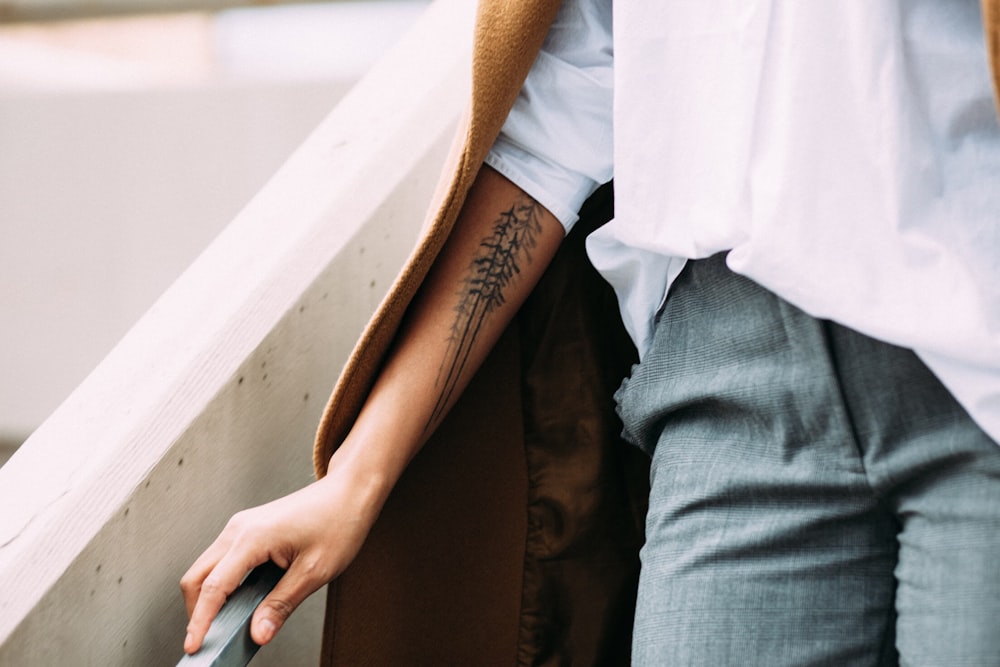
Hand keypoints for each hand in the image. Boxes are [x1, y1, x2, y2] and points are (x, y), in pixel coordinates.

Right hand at [179, 459, 385, 653]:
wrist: (349, 492)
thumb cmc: (339, 521)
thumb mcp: (314, 572)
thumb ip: (281, 605)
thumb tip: (258, 633)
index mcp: (252, 537)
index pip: (213, 587)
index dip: (200, 621)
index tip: (194, 646)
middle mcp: (240, 528)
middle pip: (197, 577)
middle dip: (197, 610)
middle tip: (208, 640)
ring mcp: (242, 526)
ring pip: (207, 568)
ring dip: (209, 597)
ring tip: (225, 625)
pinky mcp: (249, 529)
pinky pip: (223, 560)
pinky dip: (223, 584)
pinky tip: (239, 602)